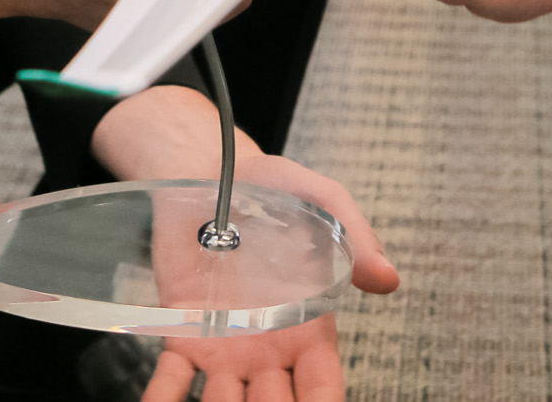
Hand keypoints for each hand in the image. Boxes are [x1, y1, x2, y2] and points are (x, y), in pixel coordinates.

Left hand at [93, 87, 398, 401]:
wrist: (213, 172)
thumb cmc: (276, 189)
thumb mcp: (324, 203)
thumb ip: (356, 238)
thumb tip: (388, 278)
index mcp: (308, 330)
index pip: (320, 386)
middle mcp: (267, 350)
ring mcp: (223, 348)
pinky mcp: (182, 334)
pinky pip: (171, 378)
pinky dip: (163, 398)